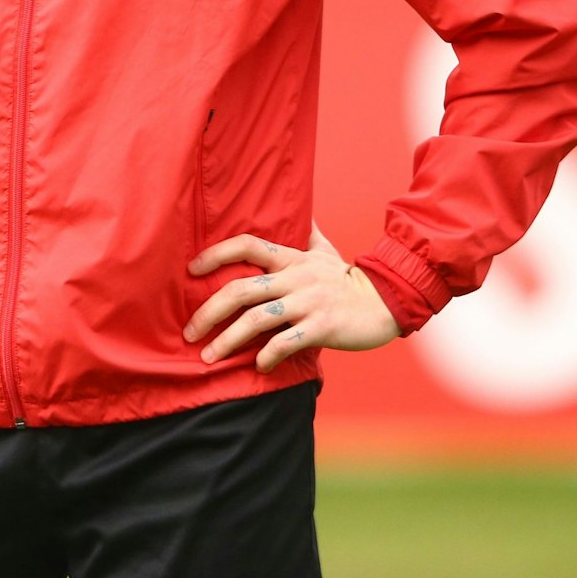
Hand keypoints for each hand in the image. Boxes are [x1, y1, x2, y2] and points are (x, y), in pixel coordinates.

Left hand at [184, 223, 400, 371]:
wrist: (387, 303)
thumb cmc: (348, 279)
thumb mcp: (326, 251)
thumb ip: (308, 233)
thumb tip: (301, 210)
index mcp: (291, 259)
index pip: (247, 245)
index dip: (216, 254)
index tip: (191, 269)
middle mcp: (295, 278)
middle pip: (242, 289)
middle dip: (209, 311)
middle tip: (189, 332)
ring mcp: (308, 303)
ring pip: (258, 319)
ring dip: (229, 340)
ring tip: (209, 356)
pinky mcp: (322, 327)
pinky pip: (286, 343)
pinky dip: (268, 356)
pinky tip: (257, 366)